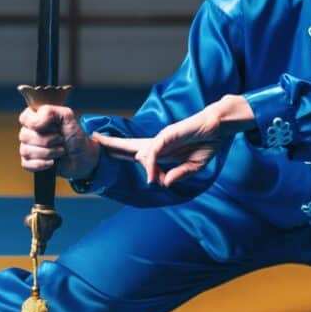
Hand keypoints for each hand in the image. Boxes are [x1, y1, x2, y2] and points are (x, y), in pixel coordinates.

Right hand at [18, 104, 99, 179]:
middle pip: (24, 136)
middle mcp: (29, 132)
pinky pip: (26, 164)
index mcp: (35, 118)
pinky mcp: (30, 162)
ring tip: (60, 151)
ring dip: (48, 153)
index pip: (24, 118)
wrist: (83, 157)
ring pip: (26, 151)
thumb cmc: (75, 136)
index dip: (38, 124)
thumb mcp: (68, 117)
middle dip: (48, 141)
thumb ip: (52, 111)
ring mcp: (28, 148)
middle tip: (61, 140)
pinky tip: (52, 162)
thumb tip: (37, 120)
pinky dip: (42, 164)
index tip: (55, 127)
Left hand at [94, 95, 253, 187]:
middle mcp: (158, 144)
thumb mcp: (192, 167)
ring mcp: (162, 139)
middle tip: (91, 140)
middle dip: (110, 145)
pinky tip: (153, 176)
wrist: (219, 128)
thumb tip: (161, 182)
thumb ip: (178, 175)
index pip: (137, 153)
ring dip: (120, 151)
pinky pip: (154, 153)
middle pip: (129, 146)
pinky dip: (151, 165)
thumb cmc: (206, 144)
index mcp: (163, 151)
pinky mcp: (168, 136)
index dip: (120, 152)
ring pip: (139, 151)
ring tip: (101, 143)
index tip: (105, 151)